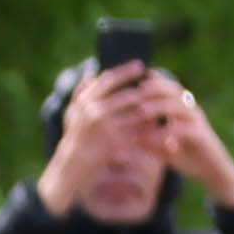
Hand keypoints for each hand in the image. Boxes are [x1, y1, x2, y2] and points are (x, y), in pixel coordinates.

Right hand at [37, 60, 155, 214]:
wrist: (70, 169)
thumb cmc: (74, 139)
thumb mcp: (72, 115)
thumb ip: (81, 94)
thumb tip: (91, 74)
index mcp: (84, 103)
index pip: (108, 80)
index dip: (126, 71)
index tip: (141, 65)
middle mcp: (94, 113)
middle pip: (128, 95)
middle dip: (146, 89)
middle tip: (158, 83)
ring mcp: (105, 129)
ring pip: (136, 113)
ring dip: (152, 107)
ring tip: (162, 101)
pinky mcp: (115, 144)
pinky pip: (139, 132)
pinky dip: (150, 128)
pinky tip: (159, 124)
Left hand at [144, 81, 233, 209]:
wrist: (213, 171)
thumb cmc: (188, 158)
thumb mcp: (165, 148)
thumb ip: (152, 141)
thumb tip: (132, 138)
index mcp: (184, 111)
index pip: (170, 90)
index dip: (156, 84)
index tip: (137, 85)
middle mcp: (192, 112)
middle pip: (175, 92)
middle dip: (156, 89)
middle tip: (138, 92)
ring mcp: (197, 123)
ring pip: (178, 107)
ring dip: (159, 107)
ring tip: (142, 111)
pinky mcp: (200, 136)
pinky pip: (181, 129)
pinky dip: (165, 132)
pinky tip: (151, 137)